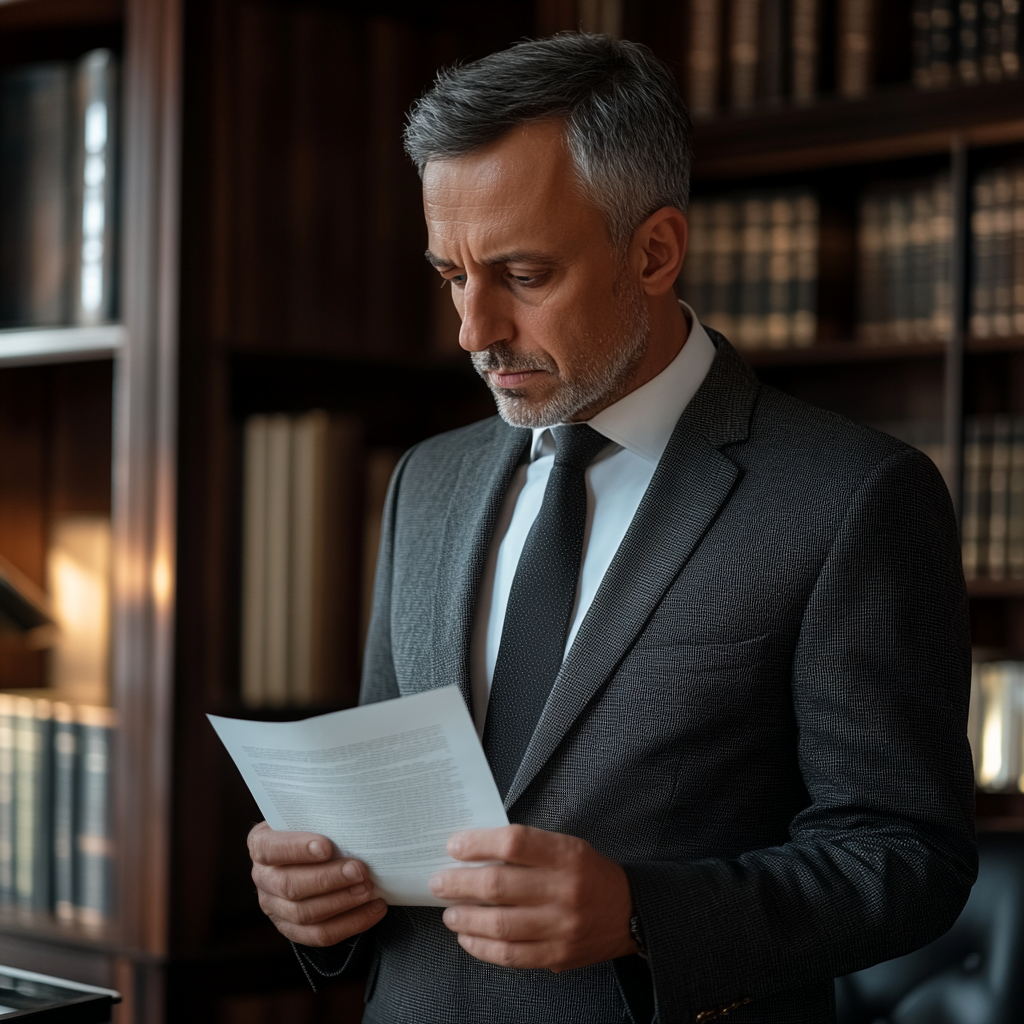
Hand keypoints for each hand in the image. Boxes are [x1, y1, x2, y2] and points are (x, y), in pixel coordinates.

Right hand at [248, 821, 386, 945]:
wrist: (310, 849)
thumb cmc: (314, 826)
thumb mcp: (309, 814)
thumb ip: (320, 816)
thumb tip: (351, 812)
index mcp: (261, 844)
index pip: (271, 849)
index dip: (297, 849)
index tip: (326, 847)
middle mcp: (263, 877)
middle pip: (290, 886)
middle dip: (328, 879)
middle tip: (359, 870)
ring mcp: (274, 907)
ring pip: (305, 914)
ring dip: (342, 902)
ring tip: (368, 890)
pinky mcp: (292, 928)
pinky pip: (320, 935)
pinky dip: (351, 924)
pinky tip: (374, 909)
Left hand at [429, 824, 636, 970]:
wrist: (630, 911)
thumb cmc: (588, 872)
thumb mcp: (566, 846)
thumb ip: (527, 849)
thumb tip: (475, 853)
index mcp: (566, 855)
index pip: (513, 843)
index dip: (478, 844)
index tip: (454, 846)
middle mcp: (564, 890)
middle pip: (499, 886)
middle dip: (459, 884)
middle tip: (439, 883)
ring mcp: (561, 926)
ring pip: (500, 925)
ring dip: (465, 919)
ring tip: (449, 913)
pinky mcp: (558, 955)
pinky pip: (511, 956)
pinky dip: (482, 948)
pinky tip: (468, 938)